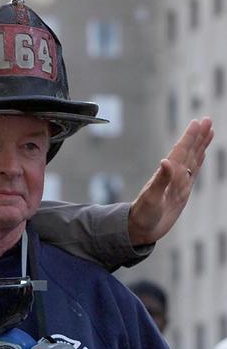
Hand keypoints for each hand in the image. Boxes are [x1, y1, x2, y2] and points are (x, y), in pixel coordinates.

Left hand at [128, 117, 212, 245]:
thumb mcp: (151, 198)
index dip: (190, 137)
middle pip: (188, 151)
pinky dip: (198, 161)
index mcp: (166, 175)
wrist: (139, 229)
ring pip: (192, 159)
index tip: (198, 122)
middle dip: (198, 136)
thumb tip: (165, 161)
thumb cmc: (142, 214)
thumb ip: (160, 180)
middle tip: (207, 119)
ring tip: (208, 131)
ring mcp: (178, 182)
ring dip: (200, 145)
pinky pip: (193, 173)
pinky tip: (201, 153)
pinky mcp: (181, 191)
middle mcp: (173, 176)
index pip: (180, 151)